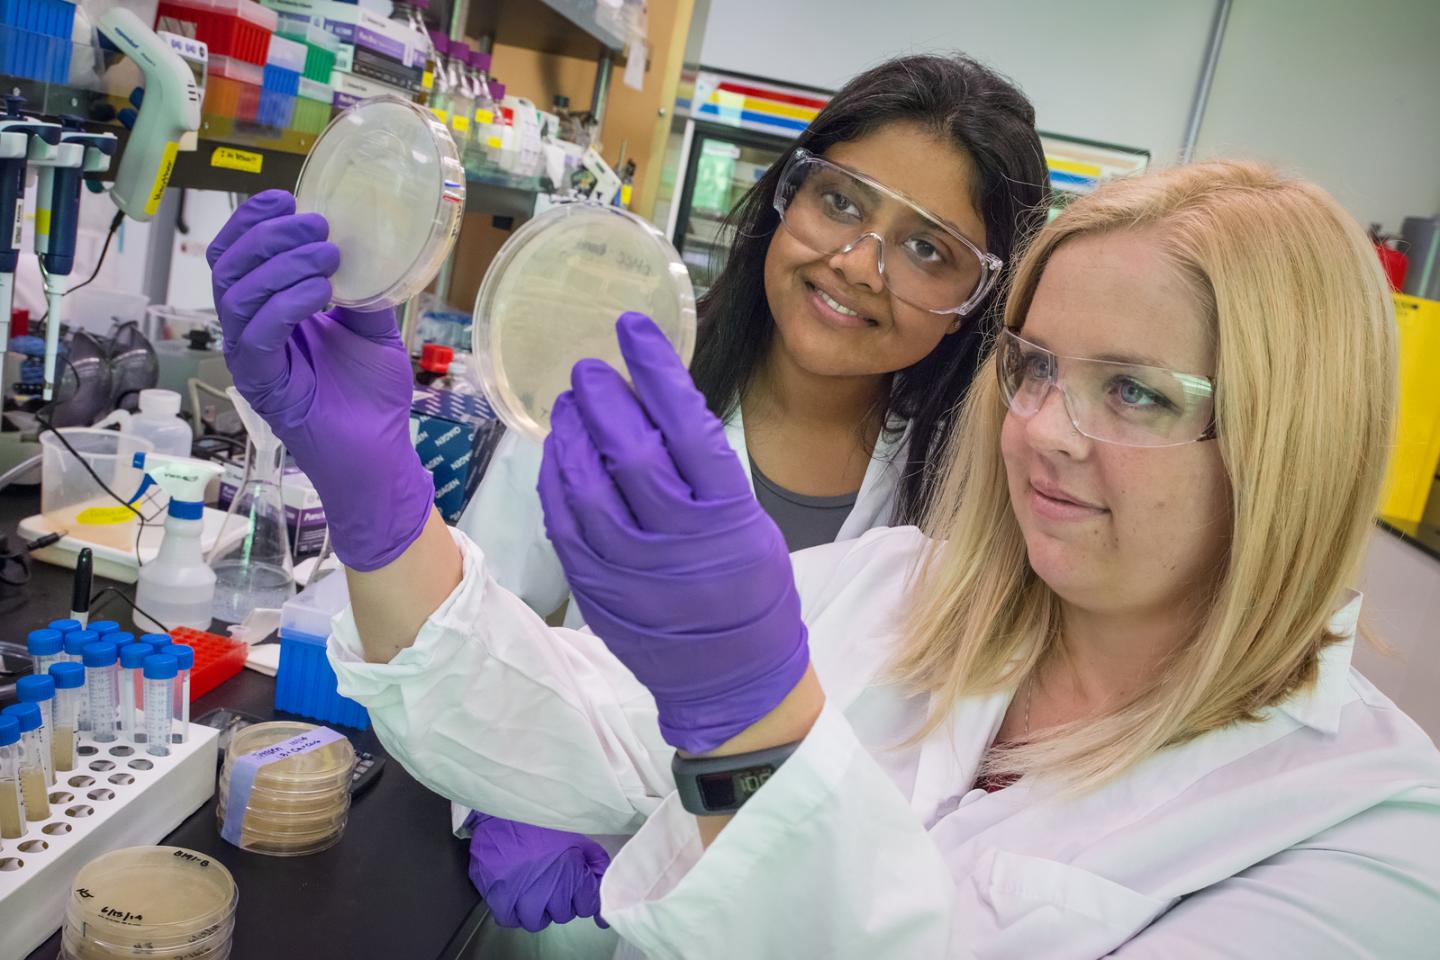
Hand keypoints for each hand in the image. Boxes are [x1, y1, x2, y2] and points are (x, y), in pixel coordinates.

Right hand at [207, 190, 432, 570]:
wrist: (379, 450)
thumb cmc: (372, 396)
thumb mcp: (372, 327)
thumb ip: (361, 289)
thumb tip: (365, 246)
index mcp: (269, 310)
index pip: (238, 253)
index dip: (252, 220)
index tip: (286, 198)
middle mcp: (252, 329)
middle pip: (228, 266)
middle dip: (268, 235)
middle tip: (318, 229)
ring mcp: (252, 356)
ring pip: (236, 294)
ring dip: (281, 265)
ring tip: (327, 259)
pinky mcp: (261, 383)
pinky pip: (257, 333)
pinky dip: (286, 303)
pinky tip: (320, 294)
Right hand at [466, 813, 609, 931]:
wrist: (507, 805)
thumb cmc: (544, 822)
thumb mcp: (579, 838)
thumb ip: (595, 863)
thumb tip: (603, 889)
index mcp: (571, 872)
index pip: (587, 906)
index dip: (583, 896)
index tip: (576, 887)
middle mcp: (547, 887)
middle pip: (562, 915)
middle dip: (561, 902)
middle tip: (553, 883)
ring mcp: (519, 893)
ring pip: (536, 921)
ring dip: (538, 911)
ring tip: (535, 891)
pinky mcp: (496, 893)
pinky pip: (508, 920)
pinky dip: (514, 913)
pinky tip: (516, 899)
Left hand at [538, 312, 809, 753]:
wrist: (737, 680)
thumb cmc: (752, 594)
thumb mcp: (749, 524)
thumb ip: (703, 472)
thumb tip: (655, 404)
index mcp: (728, 514)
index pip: (686, 422)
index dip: (655, 368)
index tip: (631, 327)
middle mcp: (679, 538)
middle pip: (629, 448)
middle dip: (603, 397)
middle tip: (589, 369)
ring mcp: (634, 568)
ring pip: (587, 483)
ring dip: (572, 433)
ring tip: (569, 404)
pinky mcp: (599, 590)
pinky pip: (564, 524)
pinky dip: (555, 481)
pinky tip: (556, 455)